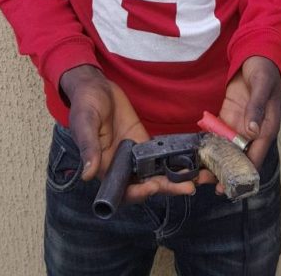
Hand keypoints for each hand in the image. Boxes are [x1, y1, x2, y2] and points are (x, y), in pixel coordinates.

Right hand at [60, 65, 195, 202]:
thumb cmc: (84, 104)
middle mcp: (121, 166)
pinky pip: (160, 155)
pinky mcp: (144, 141)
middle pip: (145, 185)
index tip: (152, 188)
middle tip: (188, 188)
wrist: (95, 86)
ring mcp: (134, 154)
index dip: (137, 194)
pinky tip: (191, 161)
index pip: (122, 190)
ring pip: (156, 173)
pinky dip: (175, 160)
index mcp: (104, 167)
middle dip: (166, 188)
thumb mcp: (85, 123)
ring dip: (175, 178)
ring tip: (196, 179)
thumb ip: (88, 147)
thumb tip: (87, 174)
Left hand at [197, 56, 280, 191]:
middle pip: (240, 157)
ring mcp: (240, 124)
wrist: (255, 56)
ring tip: (200, 173)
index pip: (256, 156)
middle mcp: (253, 131)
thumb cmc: (264, 71)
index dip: (244, 173)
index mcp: (267, 128)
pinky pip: (219, 133)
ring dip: (216, 161)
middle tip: (209, 184)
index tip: (231, 186)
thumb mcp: (261, 86)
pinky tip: (198, 152)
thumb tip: (252, 130)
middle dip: (226, 171)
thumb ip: (256, 107)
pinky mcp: (229, 116)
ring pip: (228, 149)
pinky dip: (210, 143)